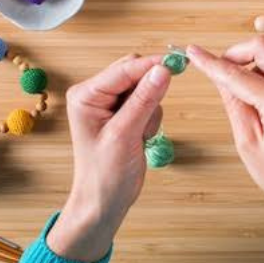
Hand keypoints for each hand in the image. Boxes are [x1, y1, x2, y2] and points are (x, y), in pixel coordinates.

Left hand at [47, 54, 171, 261]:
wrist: (104, 201)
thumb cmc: (104, 174)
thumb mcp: (125, 134)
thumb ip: (144, 100)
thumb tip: (163, 70)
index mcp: (87, 95)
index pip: (125, 69)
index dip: (151, 65)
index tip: (177, 63)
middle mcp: (97, 95)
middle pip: (135, 72)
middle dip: (149, 92)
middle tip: (150, 116)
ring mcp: (111, 104)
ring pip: (145, 87)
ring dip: (151, 109)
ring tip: (139, 134)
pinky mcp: (125, 114)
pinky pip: (149, 102)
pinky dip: (152, 118)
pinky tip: (141, 137)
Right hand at [187, 37, 263, 236]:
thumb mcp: (249, 145)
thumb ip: (234, 104)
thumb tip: (220, 76)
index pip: (238, 74)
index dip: (211, 63)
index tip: (193, 52)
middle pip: (263, 46)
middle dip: (237, 52)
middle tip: (222, 70)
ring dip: (255, 66)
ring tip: (246, 98)